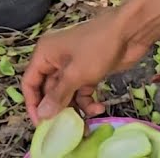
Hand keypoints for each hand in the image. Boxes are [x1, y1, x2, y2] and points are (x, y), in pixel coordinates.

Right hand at [22, 9, 147, 123]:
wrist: (130, 31)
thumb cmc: (98, 46)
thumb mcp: (76, 73)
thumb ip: (58, 96)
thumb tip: (42, 115)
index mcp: (44, 53)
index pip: (30, 82)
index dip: (33, 104)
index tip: (42, 125)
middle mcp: (55, 59)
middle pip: (48, 91)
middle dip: (58, 109)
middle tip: (66, 128)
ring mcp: (72, 66)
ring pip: (66, 94)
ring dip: (75, 108)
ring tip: (86, 123)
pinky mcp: (88, 71)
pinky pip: (81, 91)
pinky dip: (88, 101)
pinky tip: (99, 108)